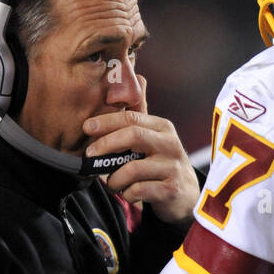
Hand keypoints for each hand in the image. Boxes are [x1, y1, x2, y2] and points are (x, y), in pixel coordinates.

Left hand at [83, 76, 199, 224]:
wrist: (186, 195)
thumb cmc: (162, 163)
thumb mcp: (154, 138)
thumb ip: (139, 116)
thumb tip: (136, 78)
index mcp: (162, 127)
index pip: (131, 118)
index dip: (106, 121)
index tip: (86, 127)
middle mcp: (170, 143)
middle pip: (133, 135)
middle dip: (106, 144)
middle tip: (89, 154)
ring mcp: (172, 166)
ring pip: (132, 168)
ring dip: (114, 178)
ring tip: (112, 184)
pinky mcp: (171, 188)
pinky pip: (138, 190)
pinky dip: (126, 193)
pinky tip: (127, 193)